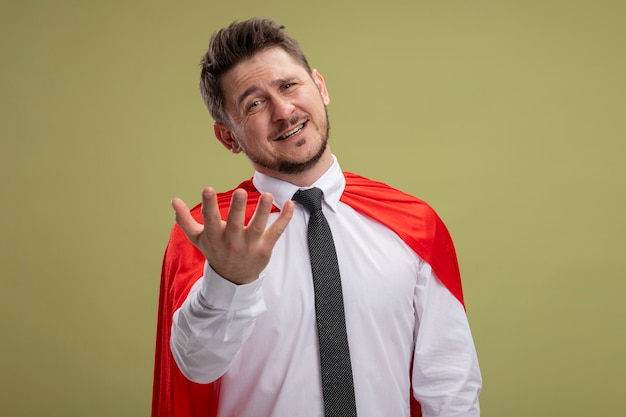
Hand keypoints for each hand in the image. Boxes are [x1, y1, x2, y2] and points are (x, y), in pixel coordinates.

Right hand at [172, 187, 293, 284]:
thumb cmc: (215, 252)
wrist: (233, 279)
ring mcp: (250, 245)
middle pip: (236, 224)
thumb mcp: (198, 239)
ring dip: (263, 211)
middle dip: (238, 208)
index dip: (208, 205)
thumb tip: (173, 200)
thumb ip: (185, 220)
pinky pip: (277, 231)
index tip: (207, 189)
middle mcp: (232, 242)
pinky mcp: (266, 248)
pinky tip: (290, 204)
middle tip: (240, 192)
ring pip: (258, 227)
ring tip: (268, 195)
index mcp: (215, 237)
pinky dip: (285, 218)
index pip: (210, 220)